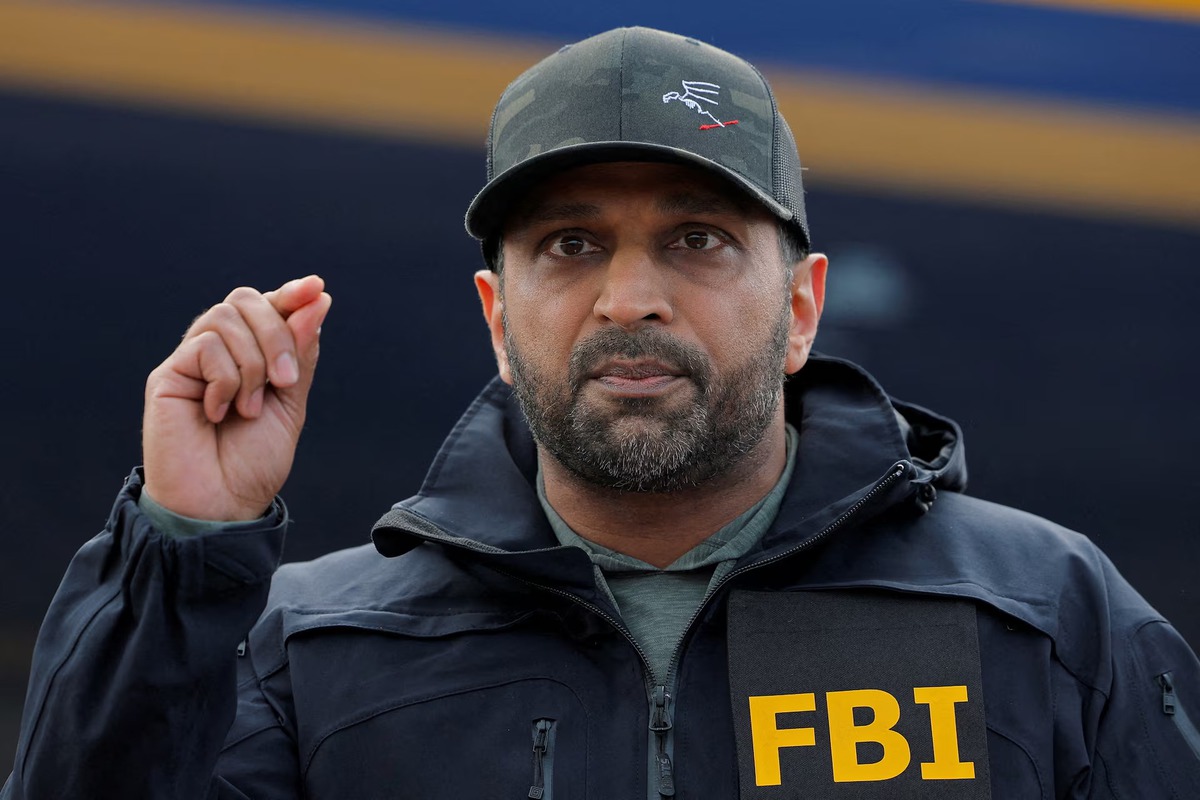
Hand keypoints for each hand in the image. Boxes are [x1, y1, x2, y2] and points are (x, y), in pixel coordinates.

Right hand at [142, 276, 331, 520]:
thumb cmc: (253, 461)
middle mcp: (220, 351)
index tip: (317, 288)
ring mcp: (192, 361)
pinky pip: (205, 346)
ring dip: (253, 363)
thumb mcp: (291, 402)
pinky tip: (219, 413)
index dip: (292, 294)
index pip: (268, 306)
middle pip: (246, 300)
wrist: (223, 504)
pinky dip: (227, 380)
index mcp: (252, 354)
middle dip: (277, 333)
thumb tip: (317, 299)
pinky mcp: (168, 375)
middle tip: (286, 381)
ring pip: (226, 317)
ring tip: (250, 408)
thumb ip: (301, 353)